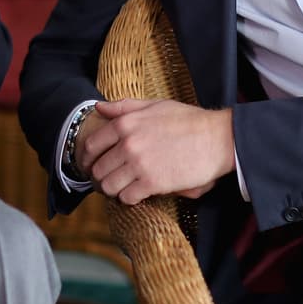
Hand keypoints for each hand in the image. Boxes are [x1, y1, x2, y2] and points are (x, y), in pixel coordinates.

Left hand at [82, 99, 235, 204]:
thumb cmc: (187, 120)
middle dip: (100, 176)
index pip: (91, 145)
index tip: (90, 165)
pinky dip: (129, 198)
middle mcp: (128, 144)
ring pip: (108, 186)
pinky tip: (137, 193)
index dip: (87, 158)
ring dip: (113, 189)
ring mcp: (139, 164)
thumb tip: (99, 108)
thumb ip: (124, 107)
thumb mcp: (154, 105)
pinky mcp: (152, 183)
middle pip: (97, 169)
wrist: (216, 138)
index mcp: (125, 123)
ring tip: (122, 187)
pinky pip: (127, 198)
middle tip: (108, 179)